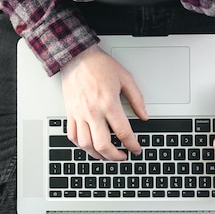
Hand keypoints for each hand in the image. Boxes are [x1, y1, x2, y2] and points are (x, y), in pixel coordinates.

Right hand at [60, 44, 147, 160]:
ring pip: (86, 144)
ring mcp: (79, 114)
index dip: (132, 145)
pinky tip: (89, 146)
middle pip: (103, 145)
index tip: (136, 149)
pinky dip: (81, 145)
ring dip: (97, 155)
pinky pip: (72, 136)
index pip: (123, 132)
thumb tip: (144, 116)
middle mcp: (93, 111)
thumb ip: (137, 99)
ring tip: (106, 155)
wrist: (77, 57)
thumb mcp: (125, 78)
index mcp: (109, 103)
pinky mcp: (70, 113)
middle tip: (122, 157)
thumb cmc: (99, 65)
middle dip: (115, 157)